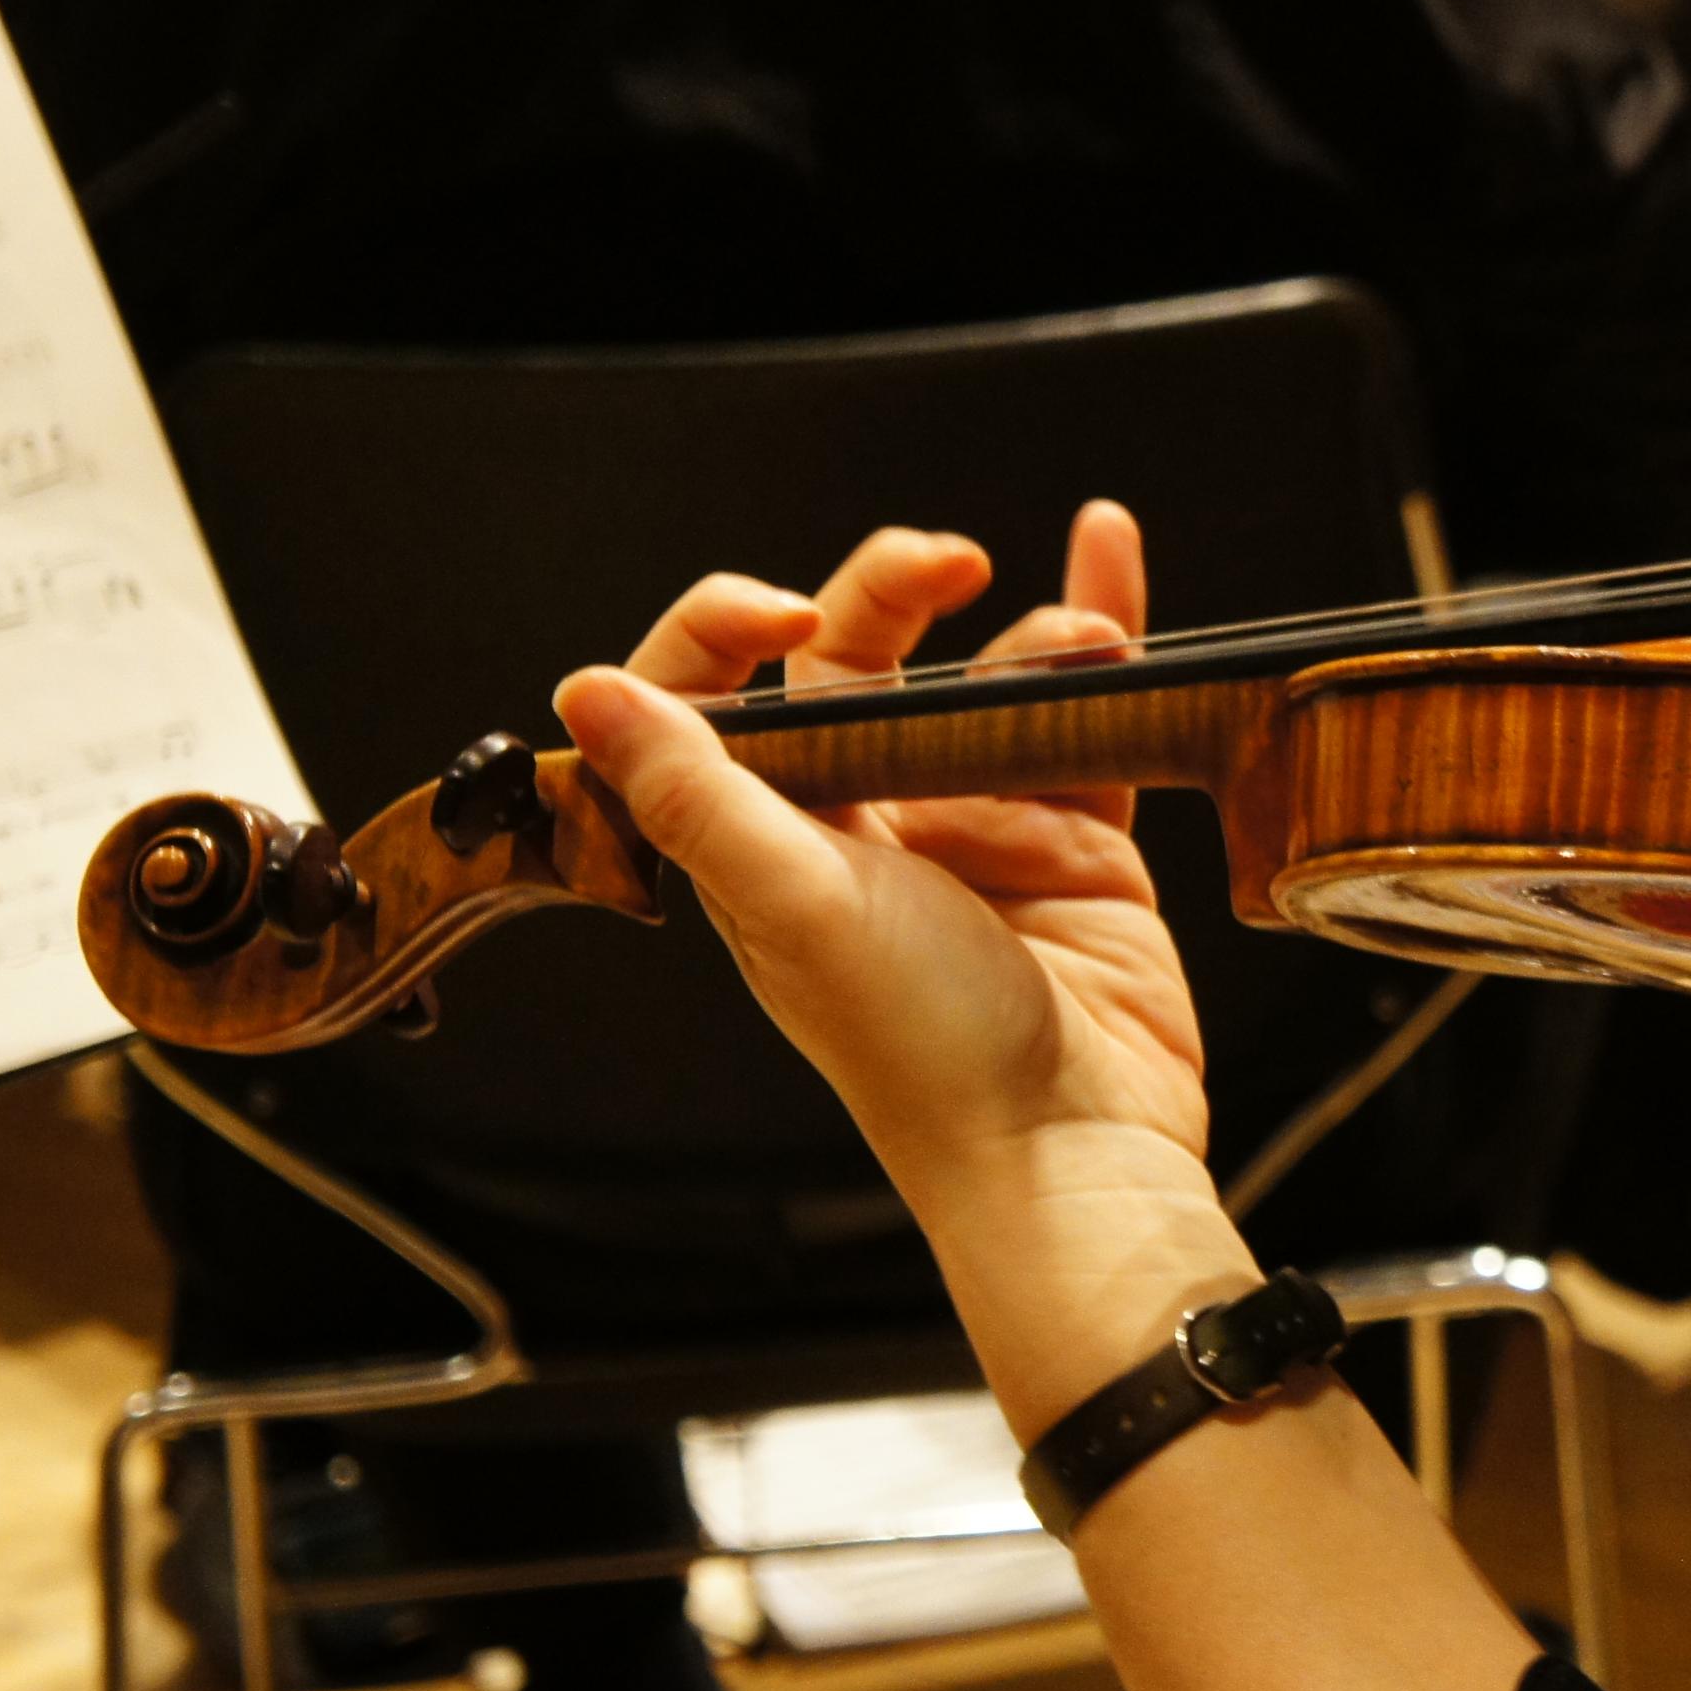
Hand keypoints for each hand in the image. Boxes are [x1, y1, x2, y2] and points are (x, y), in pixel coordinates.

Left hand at [554, 503, 1259, 1434]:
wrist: (1077, 1141)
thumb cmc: (928, 1055)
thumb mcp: (796, 909)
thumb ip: (698, 794)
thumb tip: (585, 693)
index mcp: (767, 839)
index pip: (717, 694)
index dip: (734, 627)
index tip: (792, 609)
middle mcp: (862, 823)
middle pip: (857, 656)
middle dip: (894, 587)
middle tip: (947, 563)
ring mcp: (970, 822)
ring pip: (980, 675)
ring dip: (1026, 631)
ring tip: (1078, 645)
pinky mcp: (1071, 833)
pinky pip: (1081, 713)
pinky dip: (1100, 629)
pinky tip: (1105, 550)